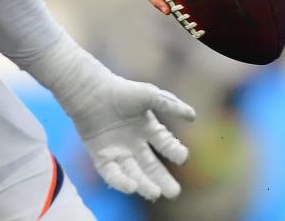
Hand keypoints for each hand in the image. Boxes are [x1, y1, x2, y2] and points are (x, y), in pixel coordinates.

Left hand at [69, 74, 194, 200]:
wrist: (91, 92)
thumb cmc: (121, 91)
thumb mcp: (150, 95)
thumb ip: (171, 106)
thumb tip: (193, 116)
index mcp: (147, 128)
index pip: (165, 145)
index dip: (174, 151)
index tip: (182, 157)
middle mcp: (134, 143)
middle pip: (151, 166)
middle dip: (162, 180)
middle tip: (173, 192)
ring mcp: (118, 150)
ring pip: (134, 172)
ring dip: (144, 184)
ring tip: (155, 193)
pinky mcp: (101, 156)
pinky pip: (112, 173)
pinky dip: (121, 181)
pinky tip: (131, 187)